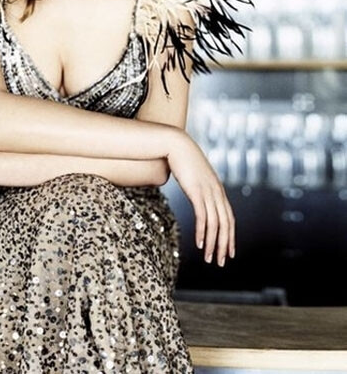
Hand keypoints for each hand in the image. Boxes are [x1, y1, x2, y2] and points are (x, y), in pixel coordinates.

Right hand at [167, 134, 235, 266]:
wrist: (177, 144)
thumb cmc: (183, 159)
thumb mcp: (195, 176)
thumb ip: (199, 187)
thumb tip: (197, 195)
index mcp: (218, 190)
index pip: (229, 218)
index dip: (230, 236)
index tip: (228, 251)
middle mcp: (216, 192)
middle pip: (226, 224)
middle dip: (224, 245)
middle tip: (220, 261)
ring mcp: (207, 191)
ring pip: (215, 223)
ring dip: (212, 243)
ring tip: (209, 258)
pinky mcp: (196, 191)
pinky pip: (202, 216)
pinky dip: (202, 231)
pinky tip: (199, 243)